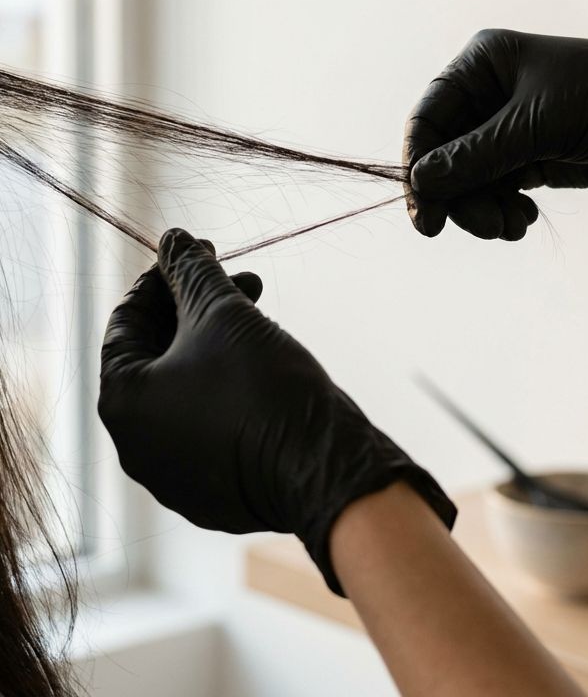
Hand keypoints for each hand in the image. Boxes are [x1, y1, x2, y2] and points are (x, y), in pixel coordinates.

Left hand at [98, 228, 455, 593]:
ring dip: (214, 343)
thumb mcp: (224, 313)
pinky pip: (208, 424)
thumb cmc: (264, 387)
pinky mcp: (211, 492)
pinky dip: (225, 387)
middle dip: (195, 308)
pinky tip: (261, 361)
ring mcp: (173, 475)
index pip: (125, 323)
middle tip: (235, 278)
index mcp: (123, 402)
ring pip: (184, 390)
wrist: (322, 464)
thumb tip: (173, 238)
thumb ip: (191, 271)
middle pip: (156, 357)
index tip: (194, 254)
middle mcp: (136, 445)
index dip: (162, 279)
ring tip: (258, 312)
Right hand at [404, 29, 587, 238]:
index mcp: (481, 64)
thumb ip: (476, 156)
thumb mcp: (537, 125)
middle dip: (460, 196)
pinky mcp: (528, 157)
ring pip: (468, 180)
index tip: (426, 215)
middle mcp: (487, 94)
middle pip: (445, 156)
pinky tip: (525, 220)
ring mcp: (506, 128)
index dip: (419, 167)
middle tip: (484, 228)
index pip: (428, 118)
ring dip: (483, 210)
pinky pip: (495, 190)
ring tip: (512, 227)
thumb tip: (420, 183)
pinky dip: (503, 211)